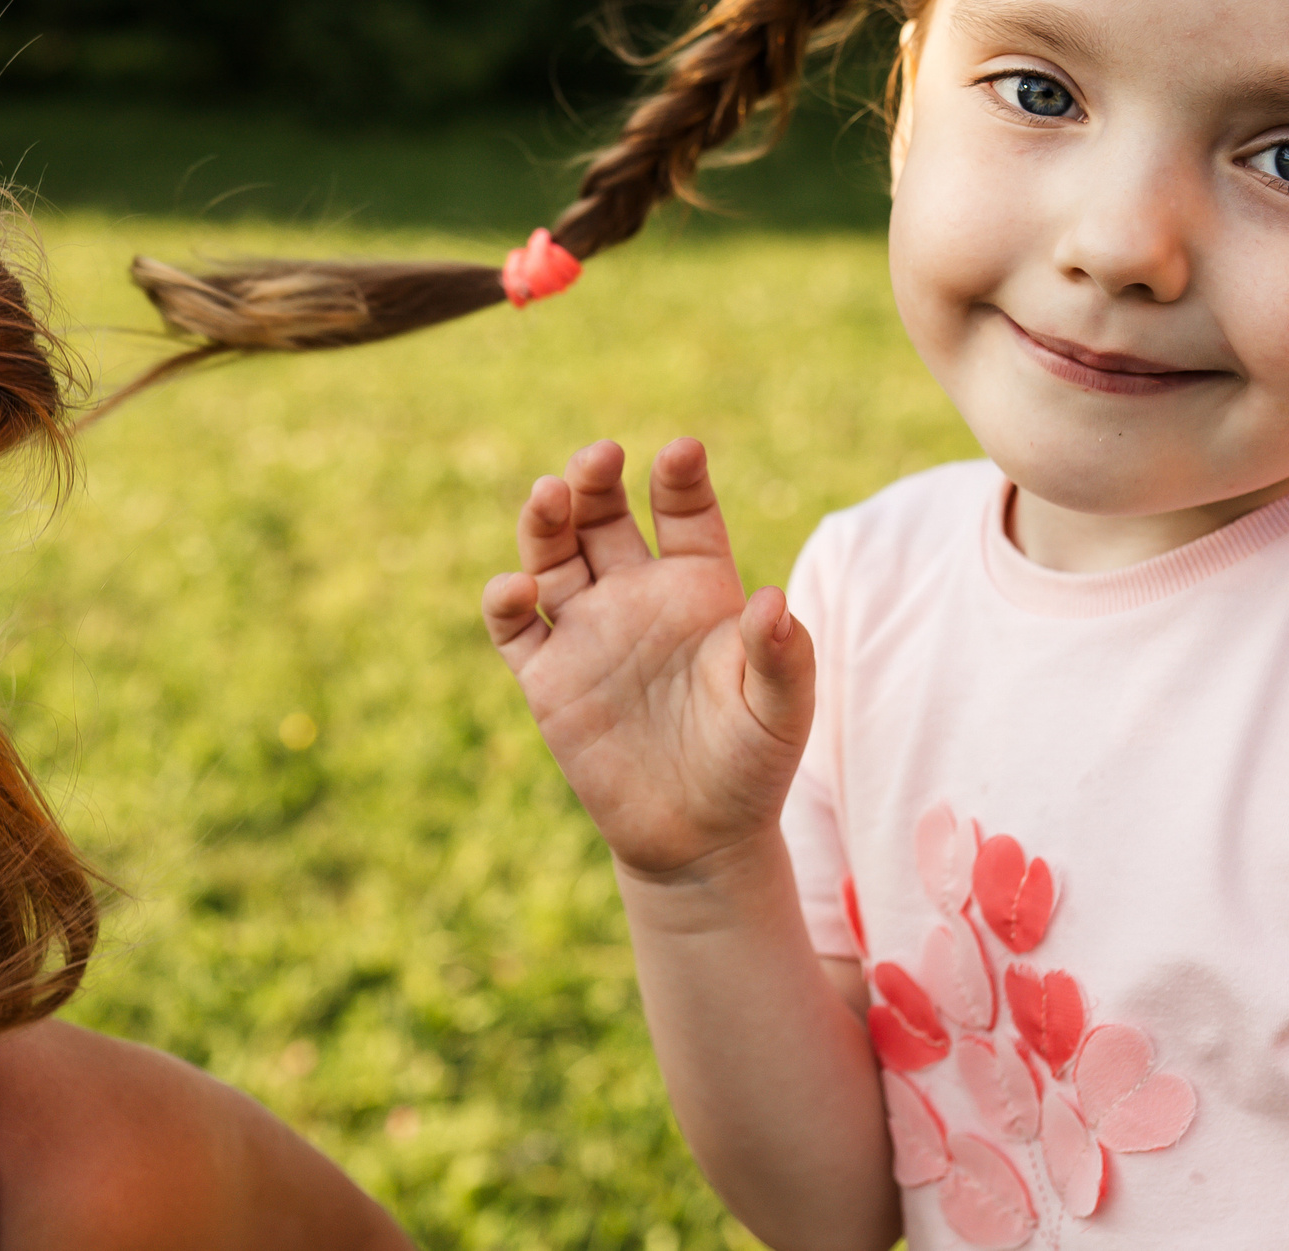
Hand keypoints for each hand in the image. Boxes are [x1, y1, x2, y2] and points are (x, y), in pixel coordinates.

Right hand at [483, 438, 813, 878]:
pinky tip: (520, 587)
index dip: (679, 478)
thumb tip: (773, 601)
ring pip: (553, 554)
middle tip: (598, 457)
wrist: (701, 838)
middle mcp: (637, 595)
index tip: (680, 451)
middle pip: (603, 515)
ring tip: (549, 494)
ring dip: (545, 520)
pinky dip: (506, 601)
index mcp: (699, 586)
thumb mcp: (782, 709)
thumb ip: (781, 653)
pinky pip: (514, 629)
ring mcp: (588, 632)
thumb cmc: (752, 763)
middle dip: (595, 479)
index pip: (684, 512)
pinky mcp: (548, 679)